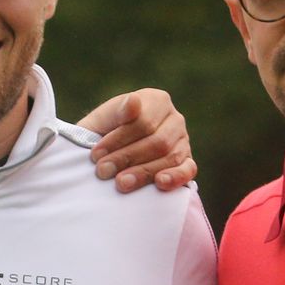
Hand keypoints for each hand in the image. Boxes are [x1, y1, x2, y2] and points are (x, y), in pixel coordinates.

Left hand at [76, 89, 195, 192]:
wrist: (106, 156)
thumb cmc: (102, 134)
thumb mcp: (102, 120)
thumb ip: (117, 111)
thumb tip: (133, 101)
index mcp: (157, 101)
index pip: (143, 122)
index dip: (118, 140)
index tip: (96, 154)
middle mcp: (175, 119)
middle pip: (157, 141)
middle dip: (127, 158)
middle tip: (103, 171)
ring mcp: (183, 142)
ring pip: (170, 157)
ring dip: (144, 173)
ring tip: (121, 183)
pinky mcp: (187, 163)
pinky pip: (188, 170)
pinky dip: (175, 177)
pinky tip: (160, 183)